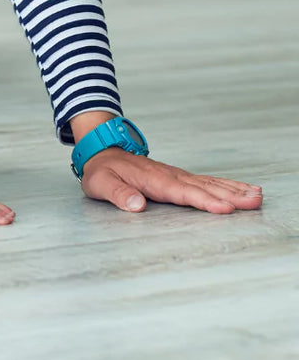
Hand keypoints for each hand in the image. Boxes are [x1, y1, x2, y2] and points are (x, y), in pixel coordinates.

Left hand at [80, 149, 262, 213]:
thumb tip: (136, 206)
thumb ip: (118, 194)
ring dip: (234, 190)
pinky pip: (207, 181)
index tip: (224, 208)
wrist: (103, 151)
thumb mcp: (101, 182)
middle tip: (254, 202)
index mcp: (153, 180)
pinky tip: (243, 190)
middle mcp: (170, 176)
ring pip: (210, 183)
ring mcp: (177, 175)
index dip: (203, 201)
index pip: (181, 192)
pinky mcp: (180, 177)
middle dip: (230, 195)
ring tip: (257, 196)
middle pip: (204, 187)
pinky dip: (227, 185)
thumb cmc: (102, 170)